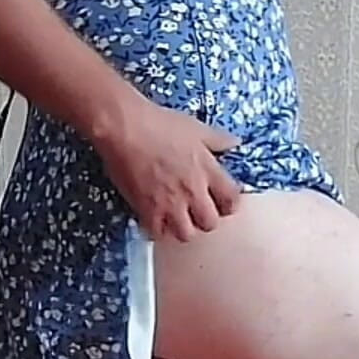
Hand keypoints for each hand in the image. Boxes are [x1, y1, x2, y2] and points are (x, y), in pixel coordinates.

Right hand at [92, 100, 242, 242]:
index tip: (221, 202)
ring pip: (186, 234)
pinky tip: (154, 217)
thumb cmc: (158, 124)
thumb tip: (234, 143)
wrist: (125, 128)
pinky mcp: (147, 210)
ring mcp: (170, 204)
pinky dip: (157, 229)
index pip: (231, 201)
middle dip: (205, 218)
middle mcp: (193, 192)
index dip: (228, 204)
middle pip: (210, 223)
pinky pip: (157, 234)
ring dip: (182, 227)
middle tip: (196, 211)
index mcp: (208, 171)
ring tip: (175, 217)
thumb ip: (218, 140)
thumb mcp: (196, 128)